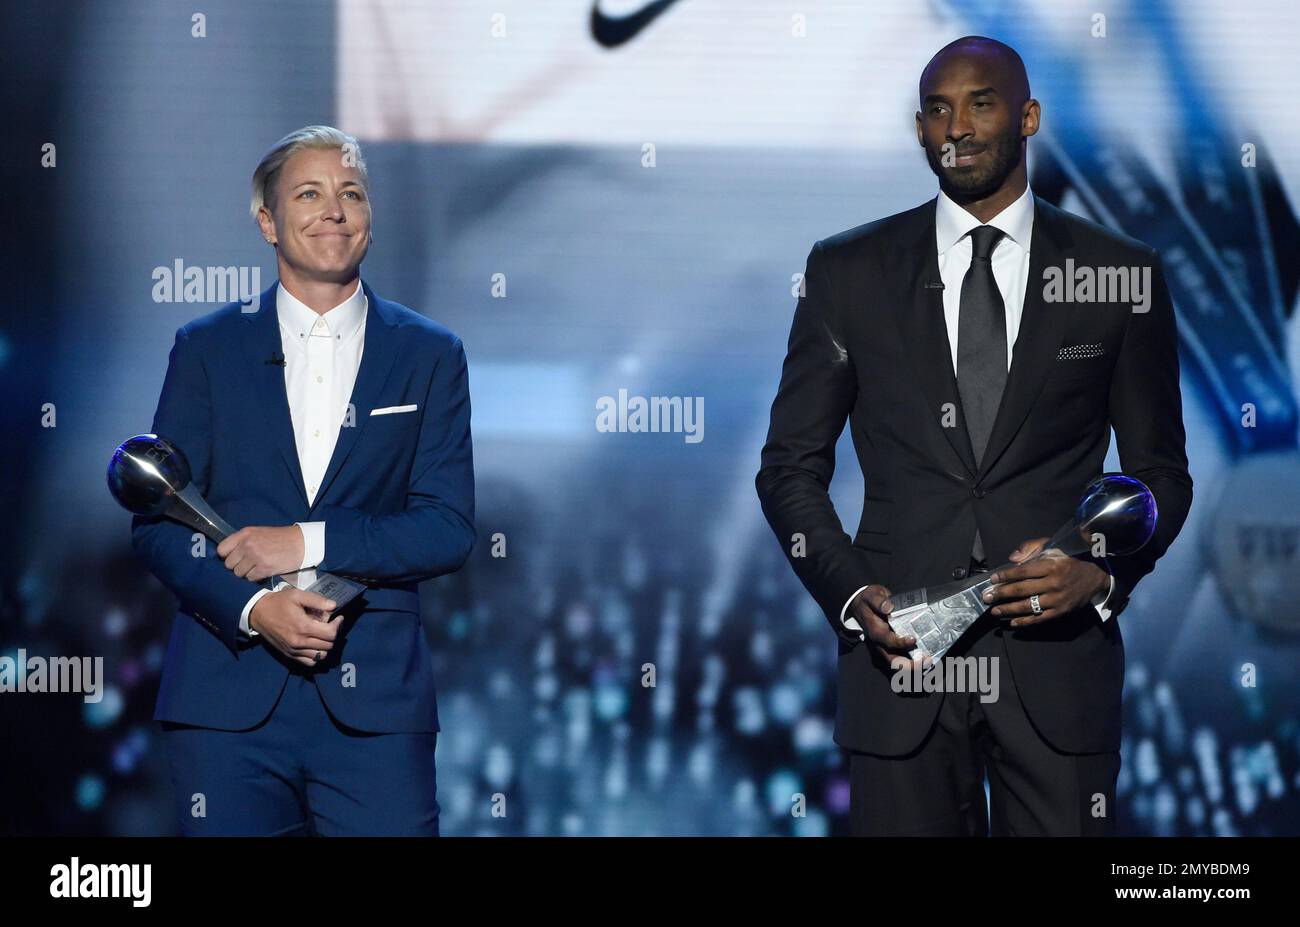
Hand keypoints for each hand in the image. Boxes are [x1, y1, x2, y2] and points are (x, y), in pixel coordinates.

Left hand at [217, 525, 304, 582]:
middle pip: (229, 564)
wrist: (301, 543)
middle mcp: (248, 544)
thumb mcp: (259, 533)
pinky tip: (263, 571)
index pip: (221, 550)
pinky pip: (250, 578)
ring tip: (257, 568)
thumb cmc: (280, 538)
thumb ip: (243, 541)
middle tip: (248, 564)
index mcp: (245, 534)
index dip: (227, 556)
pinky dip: (255, 577)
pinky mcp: (264, 568)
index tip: (234, 558)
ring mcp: (255, 557)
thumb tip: (228, 555)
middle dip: (237, 566)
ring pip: (238, 573)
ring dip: (246, 573)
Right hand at [249, 587, 339, 666]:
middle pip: (328, 645)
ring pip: (321, 656)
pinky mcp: (289, 655)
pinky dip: (316, 656)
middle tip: (331, 625)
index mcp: (303, 627)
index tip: (338, 618)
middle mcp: (300, 642)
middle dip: (333, 634)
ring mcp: (294, 651)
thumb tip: (334, 606)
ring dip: (326, 646)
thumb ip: (317, 600)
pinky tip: (315, 645)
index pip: (331, 634)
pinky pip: (309, 662)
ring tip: (323, 635)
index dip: (338, 625)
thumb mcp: (298, 595)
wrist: (258, 613)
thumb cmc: (279, 602)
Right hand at [848, 584, 926, 670]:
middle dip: (910, 665)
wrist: (862, 604)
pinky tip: (927, 655)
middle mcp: (881, 643)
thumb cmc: (868, 600)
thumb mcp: (871, 596)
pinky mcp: (893, 644)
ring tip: (929, 661)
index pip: (888, 641)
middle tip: (926, 661)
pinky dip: (914, 658)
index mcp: (875, 632)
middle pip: (893, 661)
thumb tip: (889, 608)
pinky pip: (903, 656)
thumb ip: (878, 601)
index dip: (900, 642)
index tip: (913, 639)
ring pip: (899, 662)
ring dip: (914, 664)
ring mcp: (887, 645)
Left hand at [981, 537, 1109, 627]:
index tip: (993, 579)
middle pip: (1022, 590)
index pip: (1023, 572)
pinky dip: (1025, 622)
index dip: (1006, 576)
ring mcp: (1057, 600)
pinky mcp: (1061, 612)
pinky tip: (1012, 622)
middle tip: (986, 597)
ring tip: (994, 611)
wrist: (1095, 577)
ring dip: (1009, 610)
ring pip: (1028, 606)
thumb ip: (1031, 548)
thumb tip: (1012, 559)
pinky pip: (1039, 618)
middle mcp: (1054, 583)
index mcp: (1051, 566)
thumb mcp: (1053, 547)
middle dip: (1001, 594)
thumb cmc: (1068, 560)